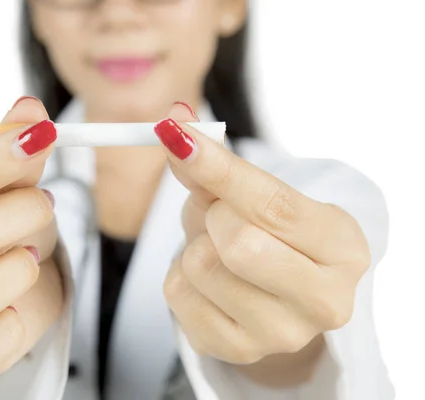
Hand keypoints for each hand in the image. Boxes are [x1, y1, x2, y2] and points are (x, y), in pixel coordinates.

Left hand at [156, 103, 370, 365]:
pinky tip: (207, 278)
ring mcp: (281, 333)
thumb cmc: (271, 234)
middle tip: (220, 215)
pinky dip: (180, 273)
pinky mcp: (236, 348)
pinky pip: (177, 294)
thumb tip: (175, 121)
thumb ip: (217, 163)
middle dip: (214, 217)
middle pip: (240, 244)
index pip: (275, 205)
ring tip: (216, 248)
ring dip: (194, 245)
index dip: (221, 169)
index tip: (177, 135)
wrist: (277, 295)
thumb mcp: (257, 197)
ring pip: (201, 267)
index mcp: (342, 247)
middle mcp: (324, 299)